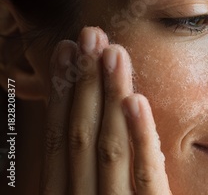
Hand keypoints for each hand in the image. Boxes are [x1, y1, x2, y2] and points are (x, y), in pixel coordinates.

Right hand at [40, 27, 170, 193]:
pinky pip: (147, 173)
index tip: (66, 50)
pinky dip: (140, 135)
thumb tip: (84, 117)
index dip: (61, 91)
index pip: (58, 138)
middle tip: (90, 35)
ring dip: (110, 95)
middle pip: (81, 134)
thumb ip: (89, 172)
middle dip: (83, 81)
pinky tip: (136, 99)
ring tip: (114, 52)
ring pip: (110, 146)